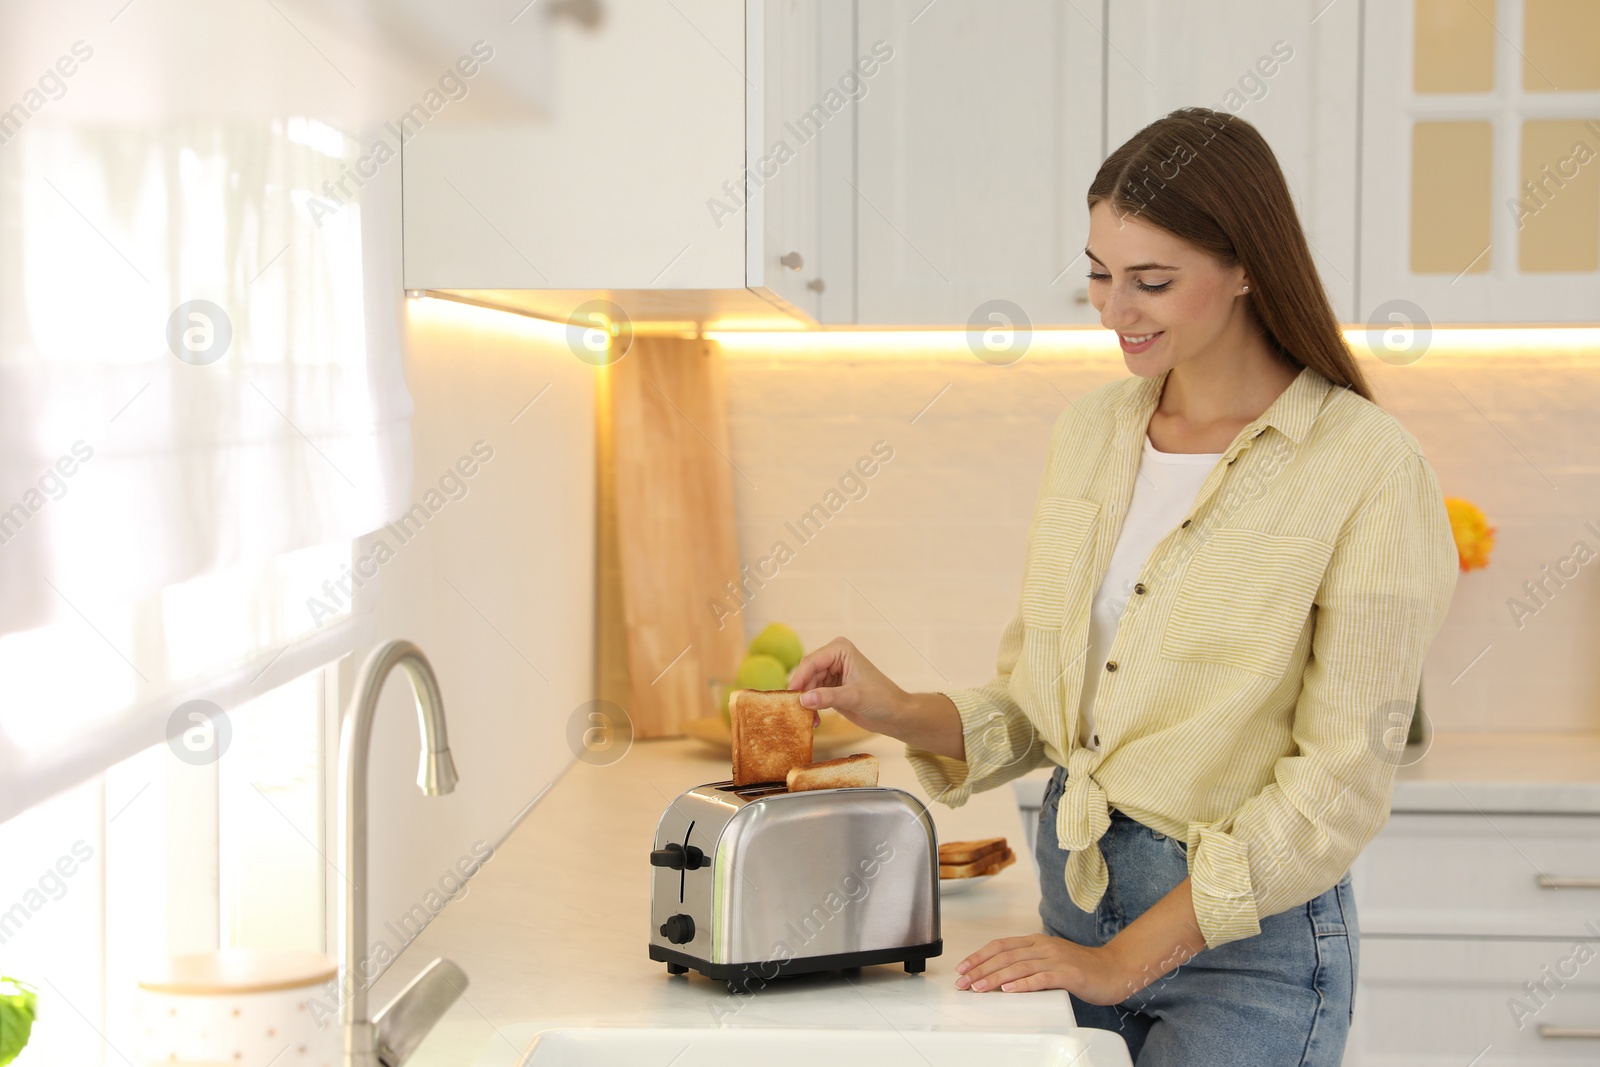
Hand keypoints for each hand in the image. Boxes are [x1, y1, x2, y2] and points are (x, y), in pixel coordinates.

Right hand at [787, 637, 908, 732]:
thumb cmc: (882, 699)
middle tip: (796, 712)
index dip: (798, 679)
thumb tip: (803, 699)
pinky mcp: (830, 687)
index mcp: (840, 650)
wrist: (895, 714)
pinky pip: (812, 695)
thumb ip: (827, 697)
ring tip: (809, 720)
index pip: (811, 662)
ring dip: (806, 703)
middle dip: (801, 693)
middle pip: (806, 674)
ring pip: (807, 686)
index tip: (789, 697)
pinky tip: (815, 721)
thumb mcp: (854, 697)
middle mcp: (833, 657)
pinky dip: (811, 708)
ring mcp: (831, 672)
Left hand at [954, 933, 1134, 1006]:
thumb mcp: (1049, 960)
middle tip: (963, 982)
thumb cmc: (1081, 968)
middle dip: (980, 969)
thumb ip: (1028, 963)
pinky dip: (1024, 984)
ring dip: (995, 978)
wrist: (1114, 969)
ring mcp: (1056, 959)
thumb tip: (999, 975)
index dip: (979, 956)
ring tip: (978, 987)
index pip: (1001, 946)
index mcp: (1036, 941)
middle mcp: (1043, 947)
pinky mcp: (1069, 974)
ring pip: (1019, 966)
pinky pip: (1042, 978)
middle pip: (1005, 956)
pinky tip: (1009, 990)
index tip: (962, 968)